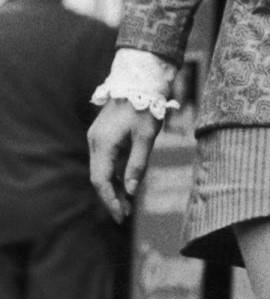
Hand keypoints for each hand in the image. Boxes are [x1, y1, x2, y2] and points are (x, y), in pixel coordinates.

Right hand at [88, 99, 162, 222]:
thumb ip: (137, 165)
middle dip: (111, 197)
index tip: (121, 216)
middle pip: (98, 177)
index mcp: (103, 144)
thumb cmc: (145, 108)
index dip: (110, 200)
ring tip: (127, 205)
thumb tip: (130, 191)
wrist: (138, 81)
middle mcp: (95, 142)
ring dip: (113, 187)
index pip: (101, 180)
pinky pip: (105, 160)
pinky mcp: (103, 136)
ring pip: (101, 170)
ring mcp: (97, 138)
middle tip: (125, 215)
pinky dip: (114, 174)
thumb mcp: (145, 138)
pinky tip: (124, 185)